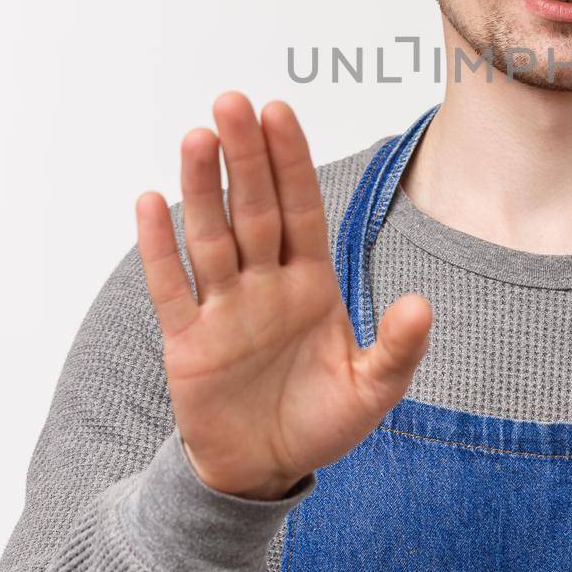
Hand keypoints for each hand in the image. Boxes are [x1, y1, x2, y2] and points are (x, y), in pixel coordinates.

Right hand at [134, 92, 433, 499]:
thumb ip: (397, 348)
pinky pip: (171, 287)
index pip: (300, 208)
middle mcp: (265, 283)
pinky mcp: (188, 341)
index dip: (290, 161)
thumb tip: (421, 305)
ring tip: (197, 137)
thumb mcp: (373, 390)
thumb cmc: (320, 421)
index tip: (278, 111)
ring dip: (203, 189)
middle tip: (232, 101)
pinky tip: (150, 202)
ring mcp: (224, 307)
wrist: (265, 470)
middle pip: (254, 209)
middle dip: (246, 157)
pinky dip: (159, 247)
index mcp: (311, 282)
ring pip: (211, 237)